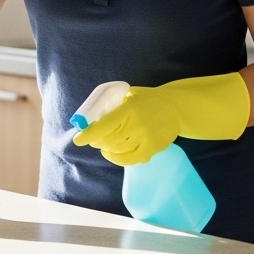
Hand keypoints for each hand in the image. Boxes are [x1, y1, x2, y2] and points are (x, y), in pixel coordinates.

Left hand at [72, 73, 249, 166]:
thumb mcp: (130, 94)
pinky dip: (117, 158)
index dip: (89, 134)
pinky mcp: (152, 149)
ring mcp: (146, 139)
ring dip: (106, 148)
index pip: (104, 125)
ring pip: (117, 150)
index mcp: (130, 109)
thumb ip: (112, 102)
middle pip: (108, 140)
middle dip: (96, 141)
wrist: (176, 108)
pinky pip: (129, 159)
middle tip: (91, 138)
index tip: (78, 139)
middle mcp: (137, 125)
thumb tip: (89, 115)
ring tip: (103, 144)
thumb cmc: (148, 99)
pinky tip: (111, 153)